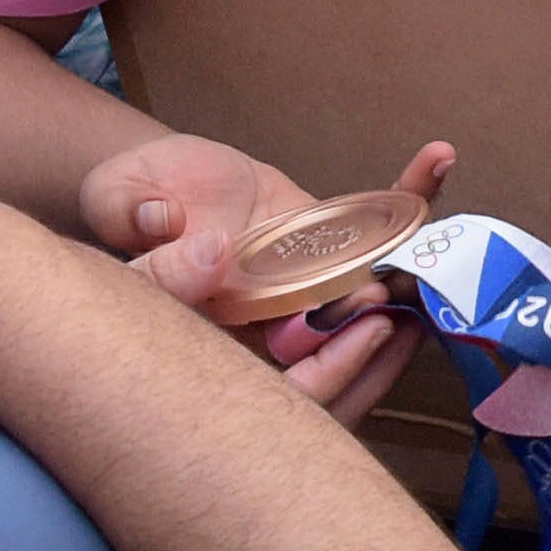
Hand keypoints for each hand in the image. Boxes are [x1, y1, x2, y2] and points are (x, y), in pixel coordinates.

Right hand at [82, 133, 452, 424]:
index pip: (290, 390)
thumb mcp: (115, 202)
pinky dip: (407, 197)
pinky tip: (435, 160)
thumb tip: (178, 229)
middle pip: (345, 358)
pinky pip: (377, 232)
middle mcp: (277, 325)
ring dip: (410, 276)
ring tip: (434, 245)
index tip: (371, 332)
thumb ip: (136, 222)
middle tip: (410, 304)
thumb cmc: (128, 202)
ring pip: (371, 297)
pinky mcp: (329, 243)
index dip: (334, 372)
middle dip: (387, 341)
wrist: (156, 177)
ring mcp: (310, 286)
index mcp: (225, 341)